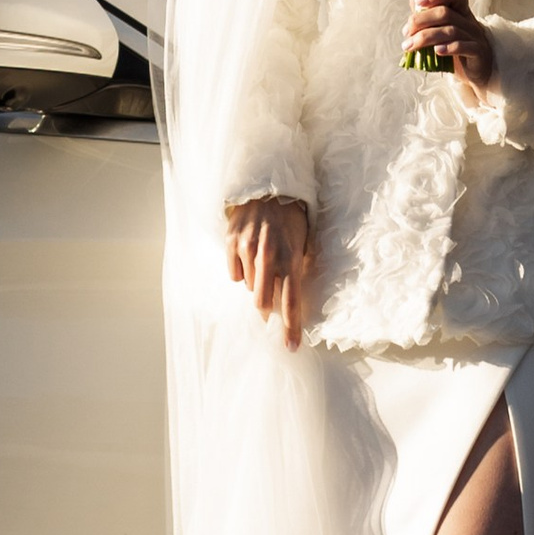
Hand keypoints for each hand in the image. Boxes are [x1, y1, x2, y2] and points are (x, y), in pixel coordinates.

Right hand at [226, 195, 314, 348]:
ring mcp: (247, 248)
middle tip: (268, 304)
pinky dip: (241, 270)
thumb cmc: (291, 220)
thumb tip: (288, 303)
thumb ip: (295, 272)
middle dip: (265, 308)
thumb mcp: (302, 244)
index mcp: (290, 258)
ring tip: (262, 264)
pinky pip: (234, 273)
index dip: (291, 327)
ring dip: (255, 283)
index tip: (291, 347)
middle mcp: (268, 255)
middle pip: (262, 301)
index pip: (290, 302)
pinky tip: (248, 254)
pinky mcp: (231, 241)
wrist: (269, 187)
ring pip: (247, 286)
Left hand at [404, 0, 497, 104]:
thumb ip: (429, 15)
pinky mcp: (477, 53)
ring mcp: (475, 37)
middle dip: (421, 20)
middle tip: (406, 31)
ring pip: (450, 31)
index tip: (418, 2)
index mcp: (461, 11)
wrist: (478, 71)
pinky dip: (448, 48)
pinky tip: (436, 51)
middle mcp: (469, 21)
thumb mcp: (443, 29)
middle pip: (445, 13)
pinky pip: (463, 47)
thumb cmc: (457, 47)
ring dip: (425, 37)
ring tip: (409, 46)